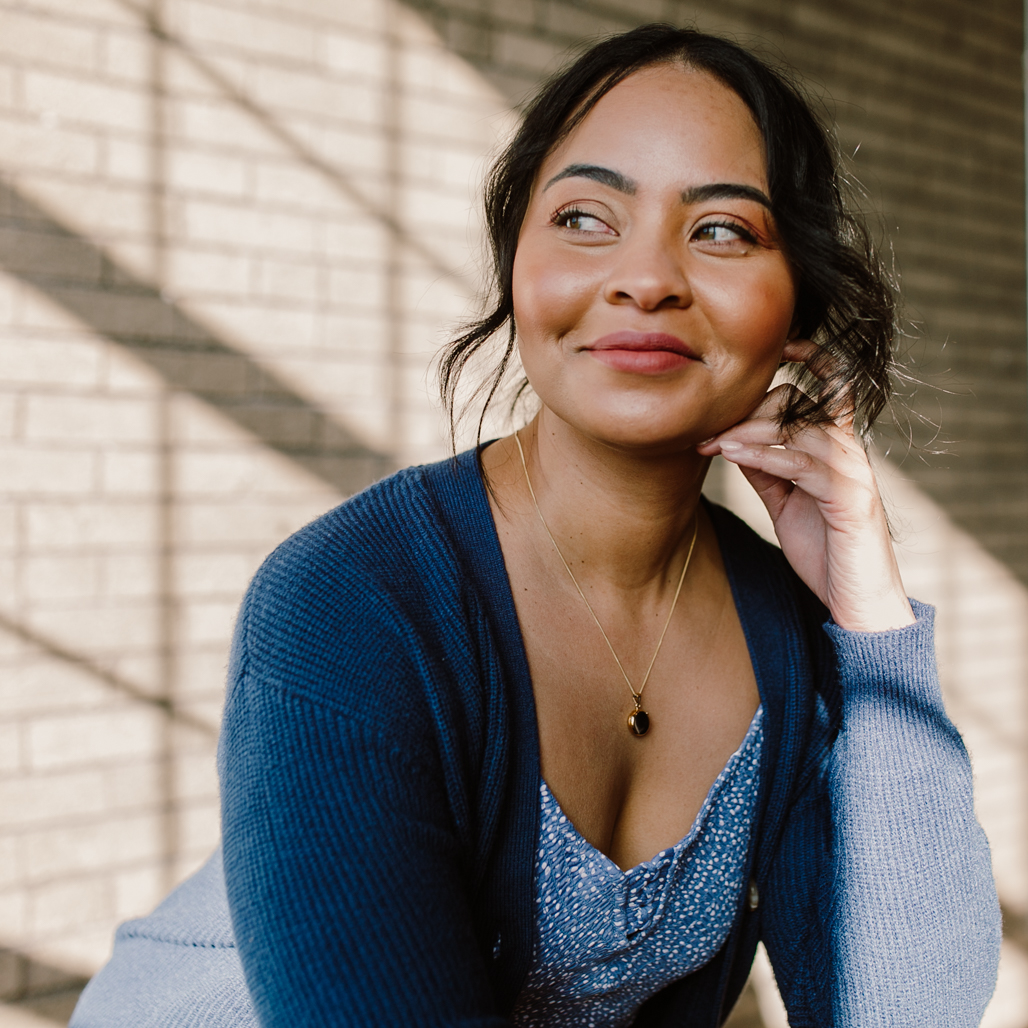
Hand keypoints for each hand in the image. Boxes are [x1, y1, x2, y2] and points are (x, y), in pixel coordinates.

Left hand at [696, 340, 914, 631]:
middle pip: (800, 403)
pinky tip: (733, 455)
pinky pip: (802, 464)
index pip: (829, 385)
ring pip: (799, 428)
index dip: (807, 357)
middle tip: (708, 434)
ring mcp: (852, 474)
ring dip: (749, 432)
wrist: (857, 603)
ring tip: (713, 444)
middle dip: (749, 412)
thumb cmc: (824, 551)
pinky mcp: (850, 500)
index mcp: (837, 449)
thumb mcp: (785, 503)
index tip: (775, 346)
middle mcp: (850, 452)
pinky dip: (763, 455)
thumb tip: (732, 440)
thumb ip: (766, 468)